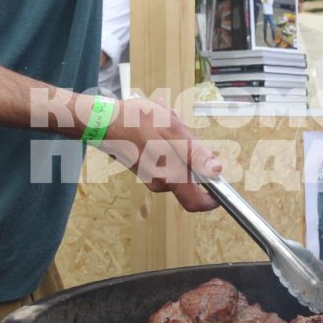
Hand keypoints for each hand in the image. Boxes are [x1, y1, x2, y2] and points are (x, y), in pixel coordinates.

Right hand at [95, 96, 221, 211]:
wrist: (102, 120)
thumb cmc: (135, 122)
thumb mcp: (172, 132)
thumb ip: (196, 154)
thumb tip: (216, 172)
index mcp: (170, 177)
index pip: (197, 203)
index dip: (213, 197)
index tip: (220, 182)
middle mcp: (160, 182)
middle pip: (190, 175)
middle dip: (191, 150)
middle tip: (180, 127)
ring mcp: (150, 176)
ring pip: (177, 162)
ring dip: (177, 140)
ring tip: (165, 119)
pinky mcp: (144, 167)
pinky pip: (164, 157)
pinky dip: (165, 140)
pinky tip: (156, 123)